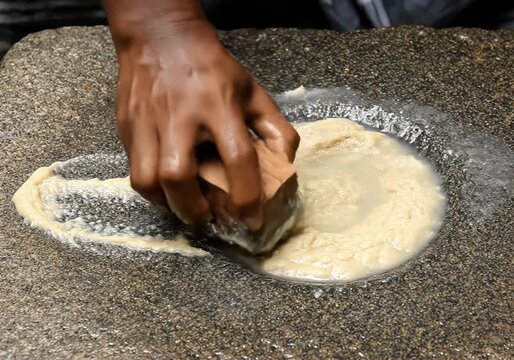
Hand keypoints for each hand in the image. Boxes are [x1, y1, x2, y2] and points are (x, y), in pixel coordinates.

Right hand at [111, 19, 298, 226]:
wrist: (161, 37)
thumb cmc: (212, 68)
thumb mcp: (253, 91)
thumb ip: (275, 128)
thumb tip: (285, 166)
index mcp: (219, 106)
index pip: (236, 157)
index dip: (247, 196)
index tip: (253, 221)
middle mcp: (180, 116)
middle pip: (177, 175)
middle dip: (193, 209)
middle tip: (208, 219)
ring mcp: (147, 122)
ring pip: (147, 179)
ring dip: (168, 204)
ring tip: (186, 208)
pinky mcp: (127, 127)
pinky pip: (133, 171)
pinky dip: (152, 190)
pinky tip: (168, 190)